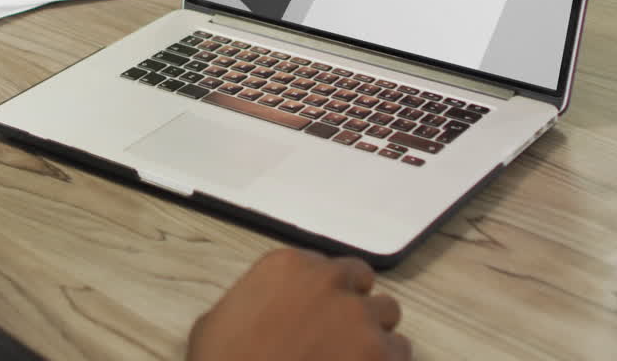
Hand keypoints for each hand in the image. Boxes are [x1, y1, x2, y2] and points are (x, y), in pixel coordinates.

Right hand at [188, 249, 409, 360]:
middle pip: (361, 281)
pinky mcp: (380, 354)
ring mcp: (358, 318)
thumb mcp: (216, 323)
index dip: (324, 290)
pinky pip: (400, 351)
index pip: (325, 265)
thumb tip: (259, 314)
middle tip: (338, 332)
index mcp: (287, 266)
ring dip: (373, 332)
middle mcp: (328, 282)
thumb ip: (252, 303)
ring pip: (387, 313)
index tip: (317, 309)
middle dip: (352, 303)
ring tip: (354, 356)